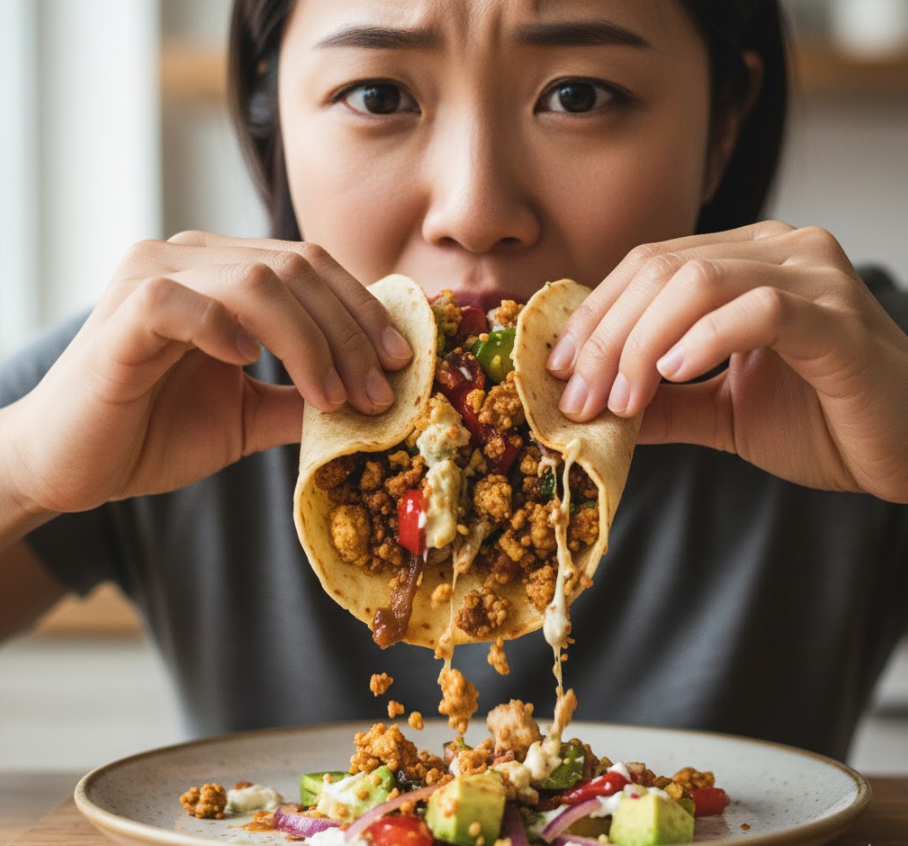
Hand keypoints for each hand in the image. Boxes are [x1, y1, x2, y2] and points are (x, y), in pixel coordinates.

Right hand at [6, 232, 412, 513]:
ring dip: (310, 342)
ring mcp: (154, 276)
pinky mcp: (123, 311)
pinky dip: (227, 331)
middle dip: (350, 333)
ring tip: (330, 397)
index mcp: (224, 272)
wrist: (74, 464)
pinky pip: (184, 302)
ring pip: (258, 280)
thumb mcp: (250, 414)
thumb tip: (375, 400)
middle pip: (299, 268)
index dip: (364, 310)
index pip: (314, 267)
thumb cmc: (155, 431)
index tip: (400, 362)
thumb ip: (304, 399)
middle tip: (377, 392)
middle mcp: (192, 258)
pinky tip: (248, 367)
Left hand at [546, 221, 907, 502]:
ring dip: (641, 343)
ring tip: (619, 400)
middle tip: (577, 397)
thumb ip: (659, 403)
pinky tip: (674, 375)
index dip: (592, 316)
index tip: (554, 371)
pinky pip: (760, 310)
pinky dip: (705, 340)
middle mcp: (777, 251)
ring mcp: (813, 277)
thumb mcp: (717, 411)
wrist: (903, 451)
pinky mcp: (839, 319)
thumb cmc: (820, 420)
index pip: (645, 267)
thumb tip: (589, 409)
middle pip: (660, 270)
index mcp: (744, 260)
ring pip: (699, 280)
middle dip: (604, 337)